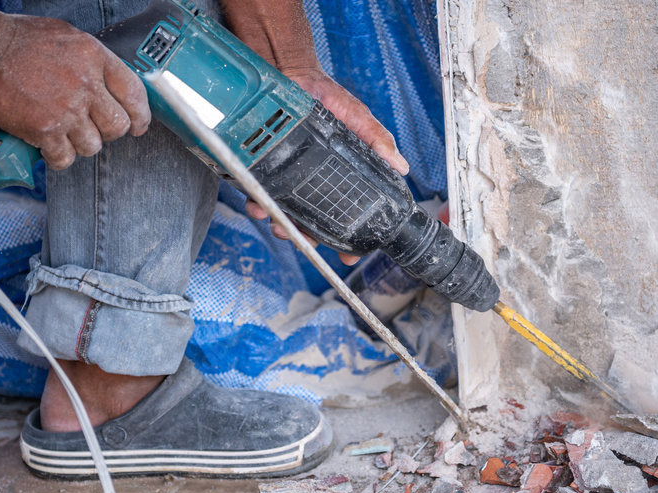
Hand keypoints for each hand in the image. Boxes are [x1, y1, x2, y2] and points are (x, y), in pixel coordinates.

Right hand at [0, 12, 150, 169]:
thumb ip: (93, 63)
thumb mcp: (69, 39)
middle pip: (118, 127)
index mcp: (95, 58)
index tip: (138, 126)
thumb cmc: (19, 40)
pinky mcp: (45, 130)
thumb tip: (109, 86)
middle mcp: (86, 85)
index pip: (135, 95)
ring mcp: (66, 109)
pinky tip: (48, 146)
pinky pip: (65, 158)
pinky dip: (57, 157)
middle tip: (91, 128)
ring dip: (79, 144)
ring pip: (93, 146)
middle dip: (108, 132)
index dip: (140, 116)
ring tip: (62, 132)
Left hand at [244, 68, 409, 265]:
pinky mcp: (265, 169)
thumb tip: (400, 166)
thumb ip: (377, 140)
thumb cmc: (326, 96)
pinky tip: (257, 203)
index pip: (347, 213)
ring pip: (286, 214)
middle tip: (306, 240)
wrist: (289, 73)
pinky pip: (260, 194)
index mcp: (339, 175)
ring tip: (278, 224)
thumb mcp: (357, 118)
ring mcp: (289, 178)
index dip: (349, 238)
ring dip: (282, 225)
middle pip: (314, 222)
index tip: (349, 255)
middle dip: (309, 238)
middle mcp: (314, 181)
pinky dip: (258, 203)